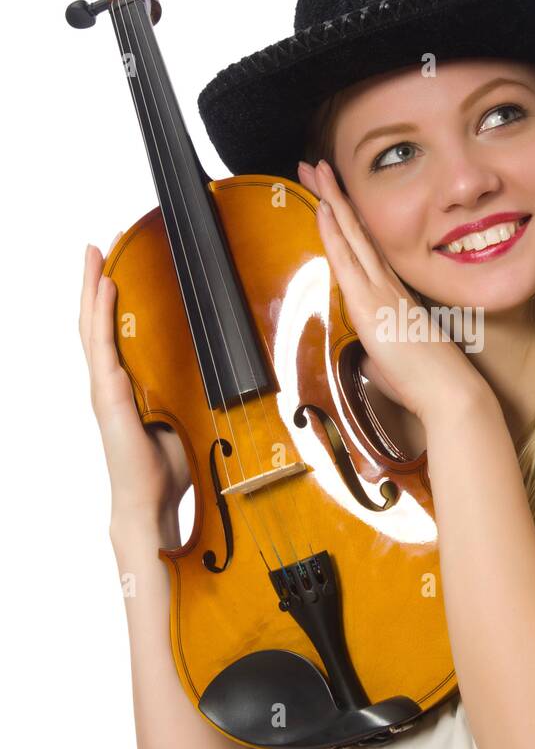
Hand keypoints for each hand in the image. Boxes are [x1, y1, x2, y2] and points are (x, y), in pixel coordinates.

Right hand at [79, 237, 191, 529]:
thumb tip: (229, 366)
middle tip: (100, 243)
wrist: (153, 505)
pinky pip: (103, 347)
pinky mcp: (110, 397)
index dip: (113, 296)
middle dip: (96, 280)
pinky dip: (101, 314)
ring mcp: (106, 389)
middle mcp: (111, 382)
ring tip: (94, 253)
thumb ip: (196, 389)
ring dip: (92, 287)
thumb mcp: (190, 416)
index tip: (119, 262)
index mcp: (128, 385)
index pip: (116, 331)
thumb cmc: (172, 467)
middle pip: (96, 321)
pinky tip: (103, 287)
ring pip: (92, 327)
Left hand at [297, 159, 484, 425]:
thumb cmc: (424, 384)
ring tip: (315, 170)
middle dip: (335, 196)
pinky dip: (335, 230)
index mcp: (393, 297)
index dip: (348, 219)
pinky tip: (324, 208)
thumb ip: (377, 349)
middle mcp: (387, 286)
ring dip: (331, 200)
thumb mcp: (391, 362)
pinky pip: (348, 259)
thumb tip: (366, 353)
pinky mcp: (371, 304)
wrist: (449, 393)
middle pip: (357, 231)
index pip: (365, 250)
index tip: (332, 196)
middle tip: (317, 165)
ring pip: (352, 235)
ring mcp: (380, 291)